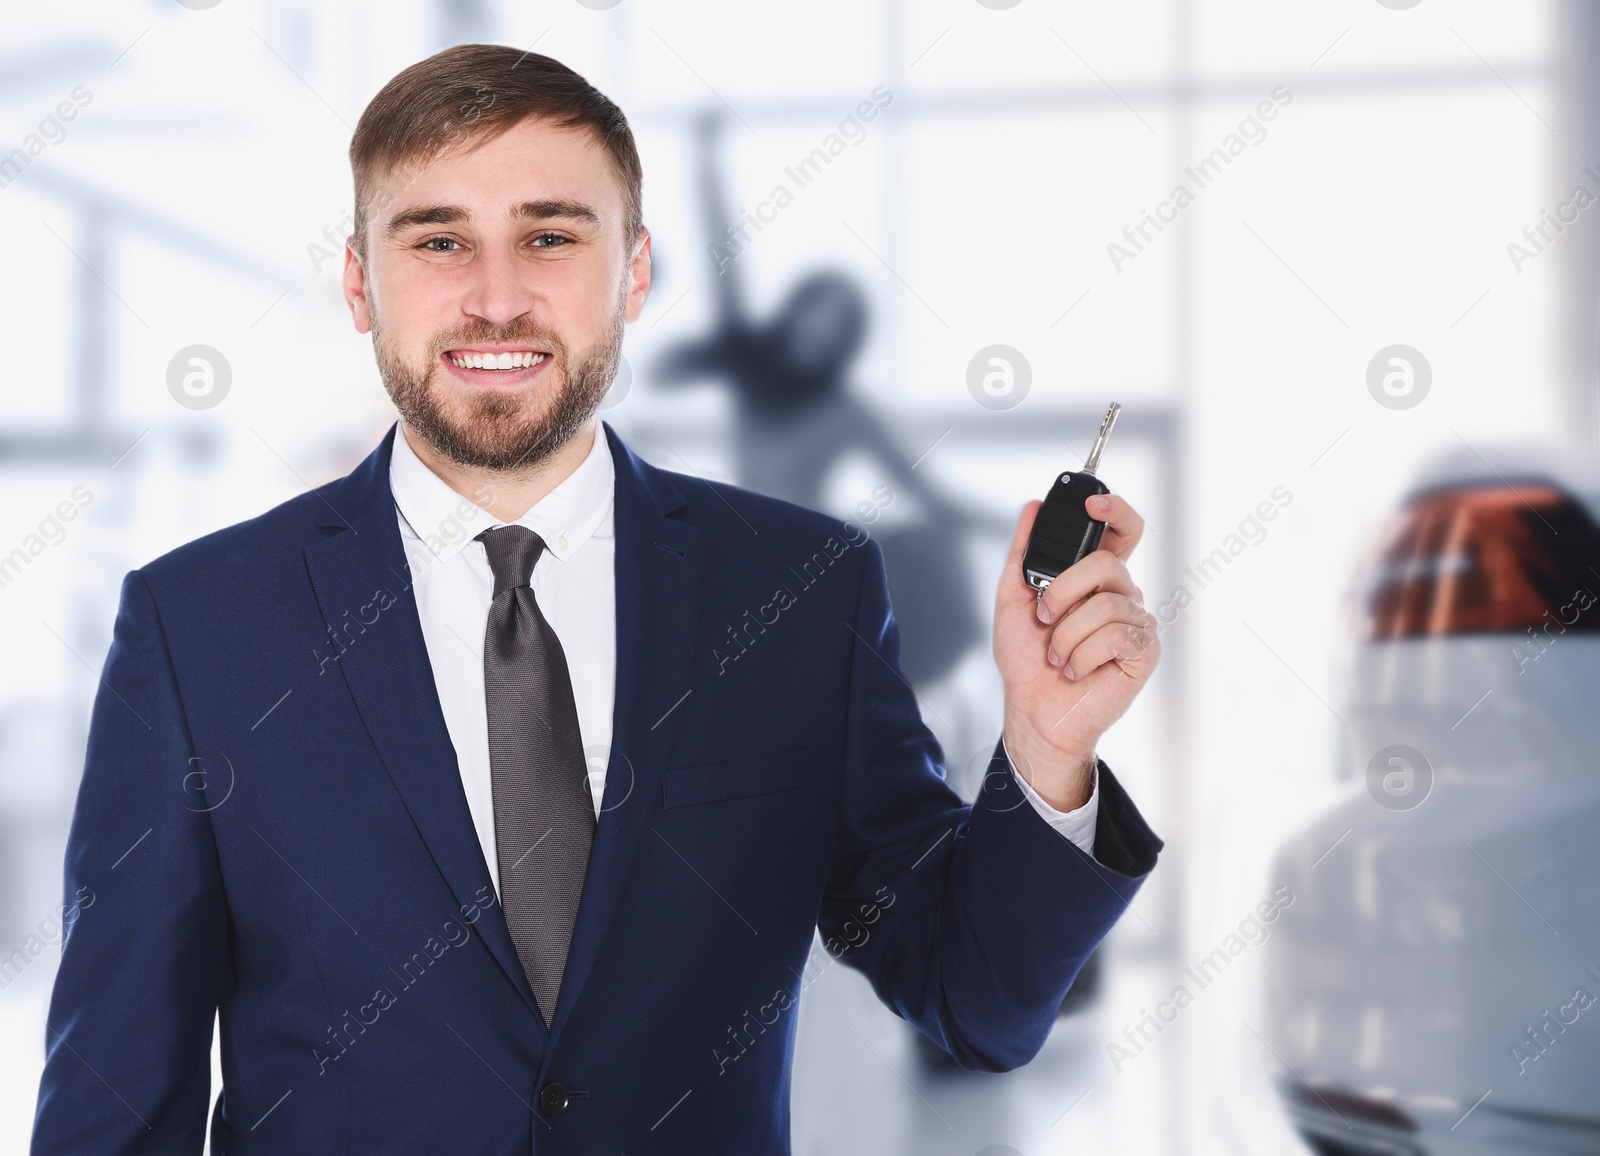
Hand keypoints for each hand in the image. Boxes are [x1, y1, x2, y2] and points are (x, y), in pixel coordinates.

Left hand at [993, 493, 1159, 810]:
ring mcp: (1136, 624)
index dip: (1115, 511)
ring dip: (1067, 634)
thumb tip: (1031, 508)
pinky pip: (1115, 636)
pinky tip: (1075, 670)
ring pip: (1107, 603)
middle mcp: (1121, 595)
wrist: (1032, 712)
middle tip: (1044, 618)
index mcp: (1095, 578)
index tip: (1090, 505)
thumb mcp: (1012, 599)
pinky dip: (1082, 655)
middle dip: (1064, 590)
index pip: (1123, 531)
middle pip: (1109, 563)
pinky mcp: (1143, 653)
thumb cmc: (1026, 660)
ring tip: (1057, 655)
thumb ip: (1023, 553)